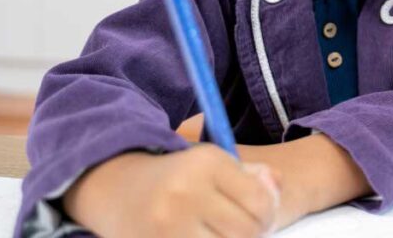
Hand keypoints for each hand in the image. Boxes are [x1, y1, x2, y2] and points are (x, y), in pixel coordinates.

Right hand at [64, 144, 280, 237]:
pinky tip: (203, 237)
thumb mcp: (214, 162)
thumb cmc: (178, 175)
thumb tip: (275, 187)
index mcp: (207, 163)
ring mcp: (167, 224)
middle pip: (245, 231)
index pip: (260, 201)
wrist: (116, 186)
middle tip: (241, 230)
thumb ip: (254, 173)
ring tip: (219, 234)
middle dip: (251, 234)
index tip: (259, 216)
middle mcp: (186, 191)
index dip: (267, 214)